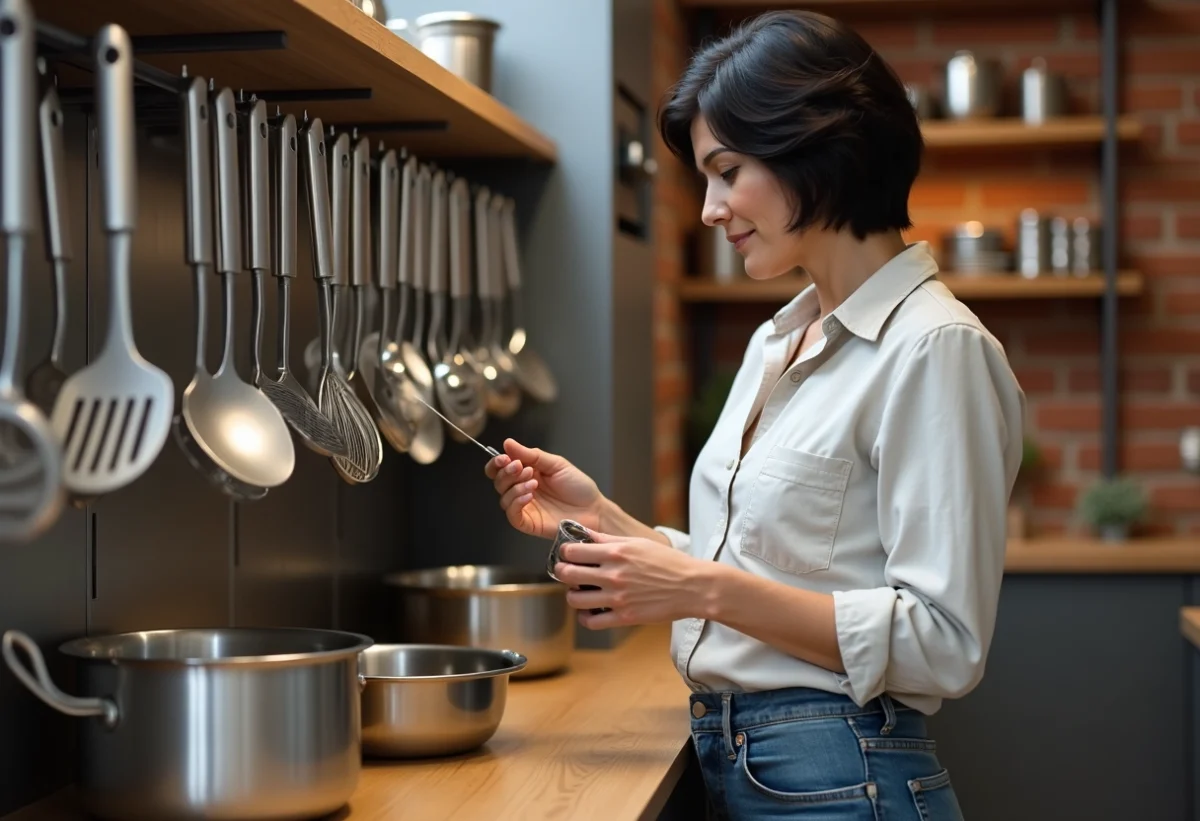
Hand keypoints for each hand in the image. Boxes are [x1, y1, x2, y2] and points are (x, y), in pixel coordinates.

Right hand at [484, 439, 604, 539]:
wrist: (594, 508)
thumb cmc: (577, 486)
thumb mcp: (556, 464)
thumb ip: (531, 455)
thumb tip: (507, 443)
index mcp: (526, 473)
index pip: (500, 469)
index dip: (497, 463)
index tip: (504, 458)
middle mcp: (522, 490)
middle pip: (498, 482)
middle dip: (507, 473)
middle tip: (521, 467)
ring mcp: (524, 507)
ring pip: (504, 498)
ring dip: (515, 487)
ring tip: (533, 482)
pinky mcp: (528, 523)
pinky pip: (512, 515)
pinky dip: (516, 502)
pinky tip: (529, 496)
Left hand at [553, 529, 711, 629]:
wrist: (692, 587)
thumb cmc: (668, 562)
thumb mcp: (638, 543)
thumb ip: (609, 539)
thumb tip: (585, 534)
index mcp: (616, 552)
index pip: (573, 551)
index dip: (565, 552)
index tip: (568, 553)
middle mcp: (613, 574)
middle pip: (568, 574)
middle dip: (562, 572)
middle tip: (566, 572)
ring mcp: (617, 597)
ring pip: (575, 599)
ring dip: (572, 595)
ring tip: (578, 592)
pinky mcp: (624, 617)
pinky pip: (591, 622)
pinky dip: (586, 617)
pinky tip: (590, 611)